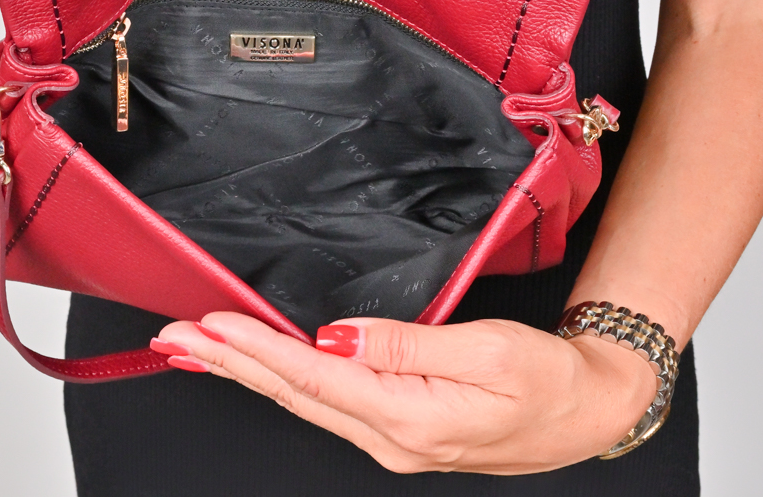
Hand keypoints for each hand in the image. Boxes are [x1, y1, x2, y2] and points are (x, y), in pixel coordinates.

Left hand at [151, 313, 658, 473]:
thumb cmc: (548, 380)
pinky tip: (260, 368)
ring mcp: (391, 437)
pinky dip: (281, 380)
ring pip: (301, 400)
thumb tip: (337, 336)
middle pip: (292, 394)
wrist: (589, 409)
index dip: (257, 349)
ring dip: (245, 371)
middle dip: (227, 364)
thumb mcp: (488, 353)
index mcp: (409, 419)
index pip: (313, 377)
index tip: (210, 325)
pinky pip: (324, 402)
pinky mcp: (396, 426)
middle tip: (173, 338)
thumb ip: (407, 346)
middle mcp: (389, 436)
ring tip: (198, 349)